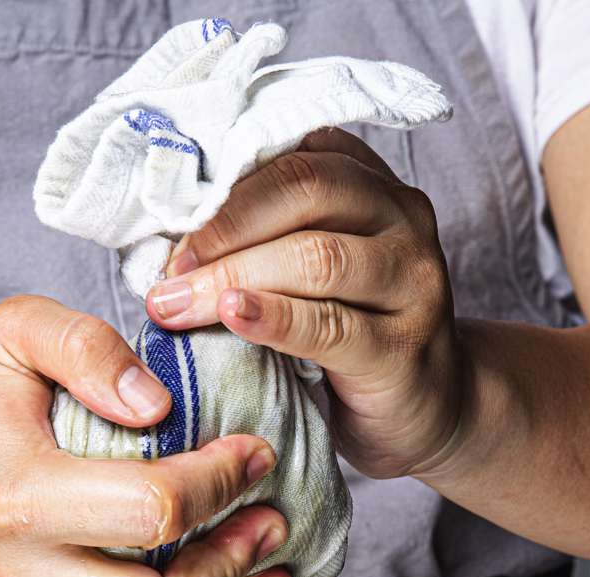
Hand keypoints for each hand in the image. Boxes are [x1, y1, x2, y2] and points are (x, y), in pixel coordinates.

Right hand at [0, 295, 291, 576]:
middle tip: (265, 517)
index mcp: (13, 495)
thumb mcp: (13, 333)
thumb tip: (157, 405)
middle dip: (232, 567)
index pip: (152, 509)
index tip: (253, 452)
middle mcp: (20, 576)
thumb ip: (84, 346)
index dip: (222, 480)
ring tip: (263, 562)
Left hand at [144, 128, 464, 479]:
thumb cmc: (351, 336)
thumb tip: (162, 238)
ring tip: (176, 303)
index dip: (222, 181)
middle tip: (166, 268)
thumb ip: (263, 239)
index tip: (166, 216)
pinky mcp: (404, 346)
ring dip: (233, 274)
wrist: (427, 411)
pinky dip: (273, 317)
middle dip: (221, 226)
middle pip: (303, 190)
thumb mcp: (310, 273)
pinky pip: (330, 325)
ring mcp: (411, 280)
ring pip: (316, 255)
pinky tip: (231, 316)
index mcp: (370, 184)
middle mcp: (401, 218)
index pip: (292, 153)